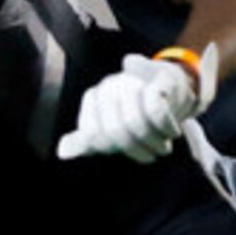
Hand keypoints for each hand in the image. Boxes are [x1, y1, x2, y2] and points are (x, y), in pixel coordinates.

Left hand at [57, 52, 208, 162]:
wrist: (174, 88)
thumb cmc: (137, 113)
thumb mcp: (109, 129)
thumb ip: (85, 142)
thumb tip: (62, 152)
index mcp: (93, 98)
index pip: (92, 135)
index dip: (111, 149)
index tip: (125, 152)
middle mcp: (108, 86)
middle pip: (115, 131)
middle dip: (136, 150)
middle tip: (152, 155)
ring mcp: (133, 80)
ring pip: (135, 123)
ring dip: (153, 142)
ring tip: (162, 147)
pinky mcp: (158, 79)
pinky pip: (156, 110)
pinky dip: (166, 128)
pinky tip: (172, 133)